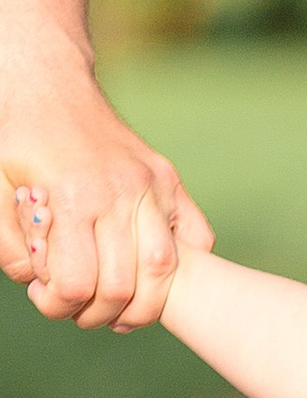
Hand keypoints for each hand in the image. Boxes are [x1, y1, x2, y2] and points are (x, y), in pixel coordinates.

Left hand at [0, 47, 211, 329]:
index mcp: (71, 197)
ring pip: (164, 270)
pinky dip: (183, 268)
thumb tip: (33, 283)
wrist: (47, 84)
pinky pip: (198, 237)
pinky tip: (152, 278)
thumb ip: (7, 243)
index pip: (77, 283)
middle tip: (79, 309)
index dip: (60, 305)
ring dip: (143, 303)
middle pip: (122, 287)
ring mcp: (150, 185)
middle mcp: (118, 193)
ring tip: (118, 308)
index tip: (47, 298)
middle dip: (98, 313)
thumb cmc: (15, 137)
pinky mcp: (168, 179)